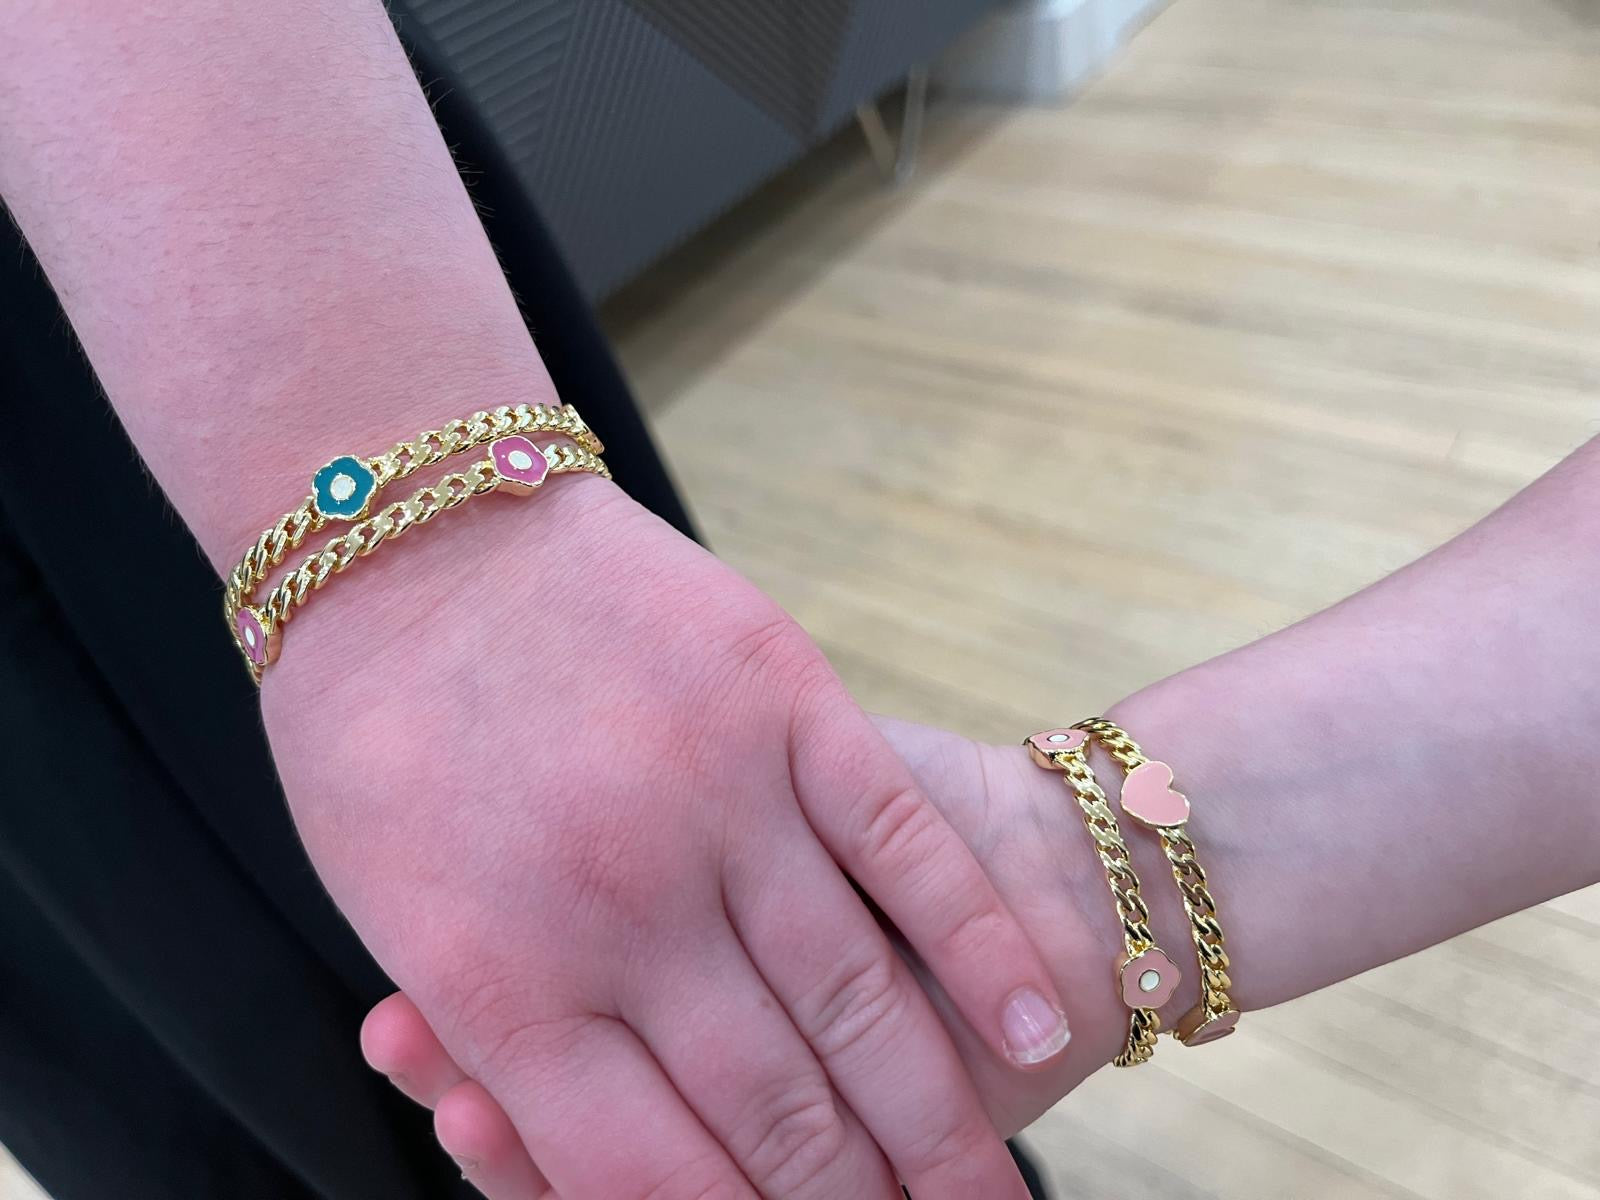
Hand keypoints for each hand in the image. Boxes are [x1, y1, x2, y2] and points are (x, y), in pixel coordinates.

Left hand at [263, 477, 1071, 1199]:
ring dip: (936, 1124)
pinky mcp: (788, 706)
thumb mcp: (393, 911)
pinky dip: (981, 951)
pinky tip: (1033, 1029)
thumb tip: (563, 1155)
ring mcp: (713, 801)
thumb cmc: (378, 736)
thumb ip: (491, 1034)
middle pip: (769, 1117)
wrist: (415, 532)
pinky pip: (904, 849)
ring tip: (983, 1198)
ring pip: (854, 1003)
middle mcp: (617, 910)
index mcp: (499, 980)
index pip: (648, 1181)